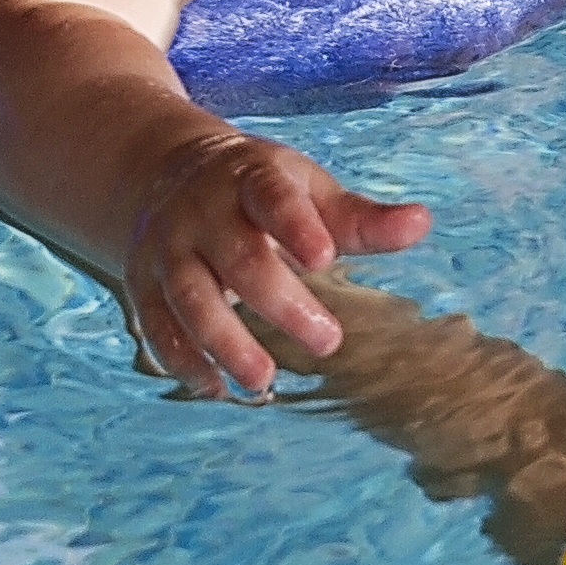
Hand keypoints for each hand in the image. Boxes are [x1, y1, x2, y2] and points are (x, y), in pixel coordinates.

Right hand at [127, 134, 432, 397]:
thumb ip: (360, 218)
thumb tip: (421, 223)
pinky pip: (158, 326)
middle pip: (237, 260)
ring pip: (190, 298)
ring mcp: (169, 249)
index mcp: (250, 179)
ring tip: (263, 381)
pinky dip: (183, 361)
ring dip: (224, 343)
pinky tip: (217, 389)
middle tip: (328, 342)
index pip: (272, 198)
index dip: (297, 227)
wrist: (165, 174)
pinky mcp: (144, 283)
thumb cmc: (259, 191)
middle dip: (280, 304)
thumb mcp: (308, 190)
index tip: (326, 260)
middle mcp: (203, 213)